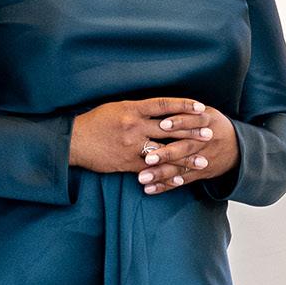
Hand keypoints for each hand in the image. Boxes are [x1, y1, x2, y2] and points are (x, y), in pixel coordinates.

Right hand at [69, 98, 210, 176]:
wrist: (74, 141)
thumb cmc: (95, 121)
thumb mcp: (117, 107)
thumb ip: (138, 109)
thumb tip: (160, 109)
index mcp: (132, 109)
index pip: (164, 105)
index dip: (184, 106)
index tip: (201, 108)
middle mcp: (134, 126)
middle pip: (169, 129)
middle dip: (191, 132)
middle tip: (210, 134)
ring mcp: (132, 146)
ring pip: (164, 152)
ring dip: (185, 157)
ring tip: (203, 161)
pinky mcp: (127, 163)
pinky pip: (152, 169)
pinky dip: (167, 175)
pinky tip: (181, 179)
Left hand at [136, 100, 238, 194]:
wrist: (238, 148)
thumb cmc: (213, 125)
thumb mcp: (207, 112)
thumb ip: (187, 110)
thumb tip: (159, 107)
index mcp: (208, 121)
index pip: (193, 120)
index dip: (179, 122)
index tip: (162, 124)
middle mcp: (206, 141)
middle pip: (186, 147)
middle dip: (167, 154)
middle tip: (148, 158)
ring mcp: (204, 159)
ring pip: (181, 167)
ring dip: (162, 173)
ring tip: (142, 178)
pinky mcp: (201, 173)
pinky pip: (182, 180)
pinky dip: (166, 186)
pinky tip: (150, 189)